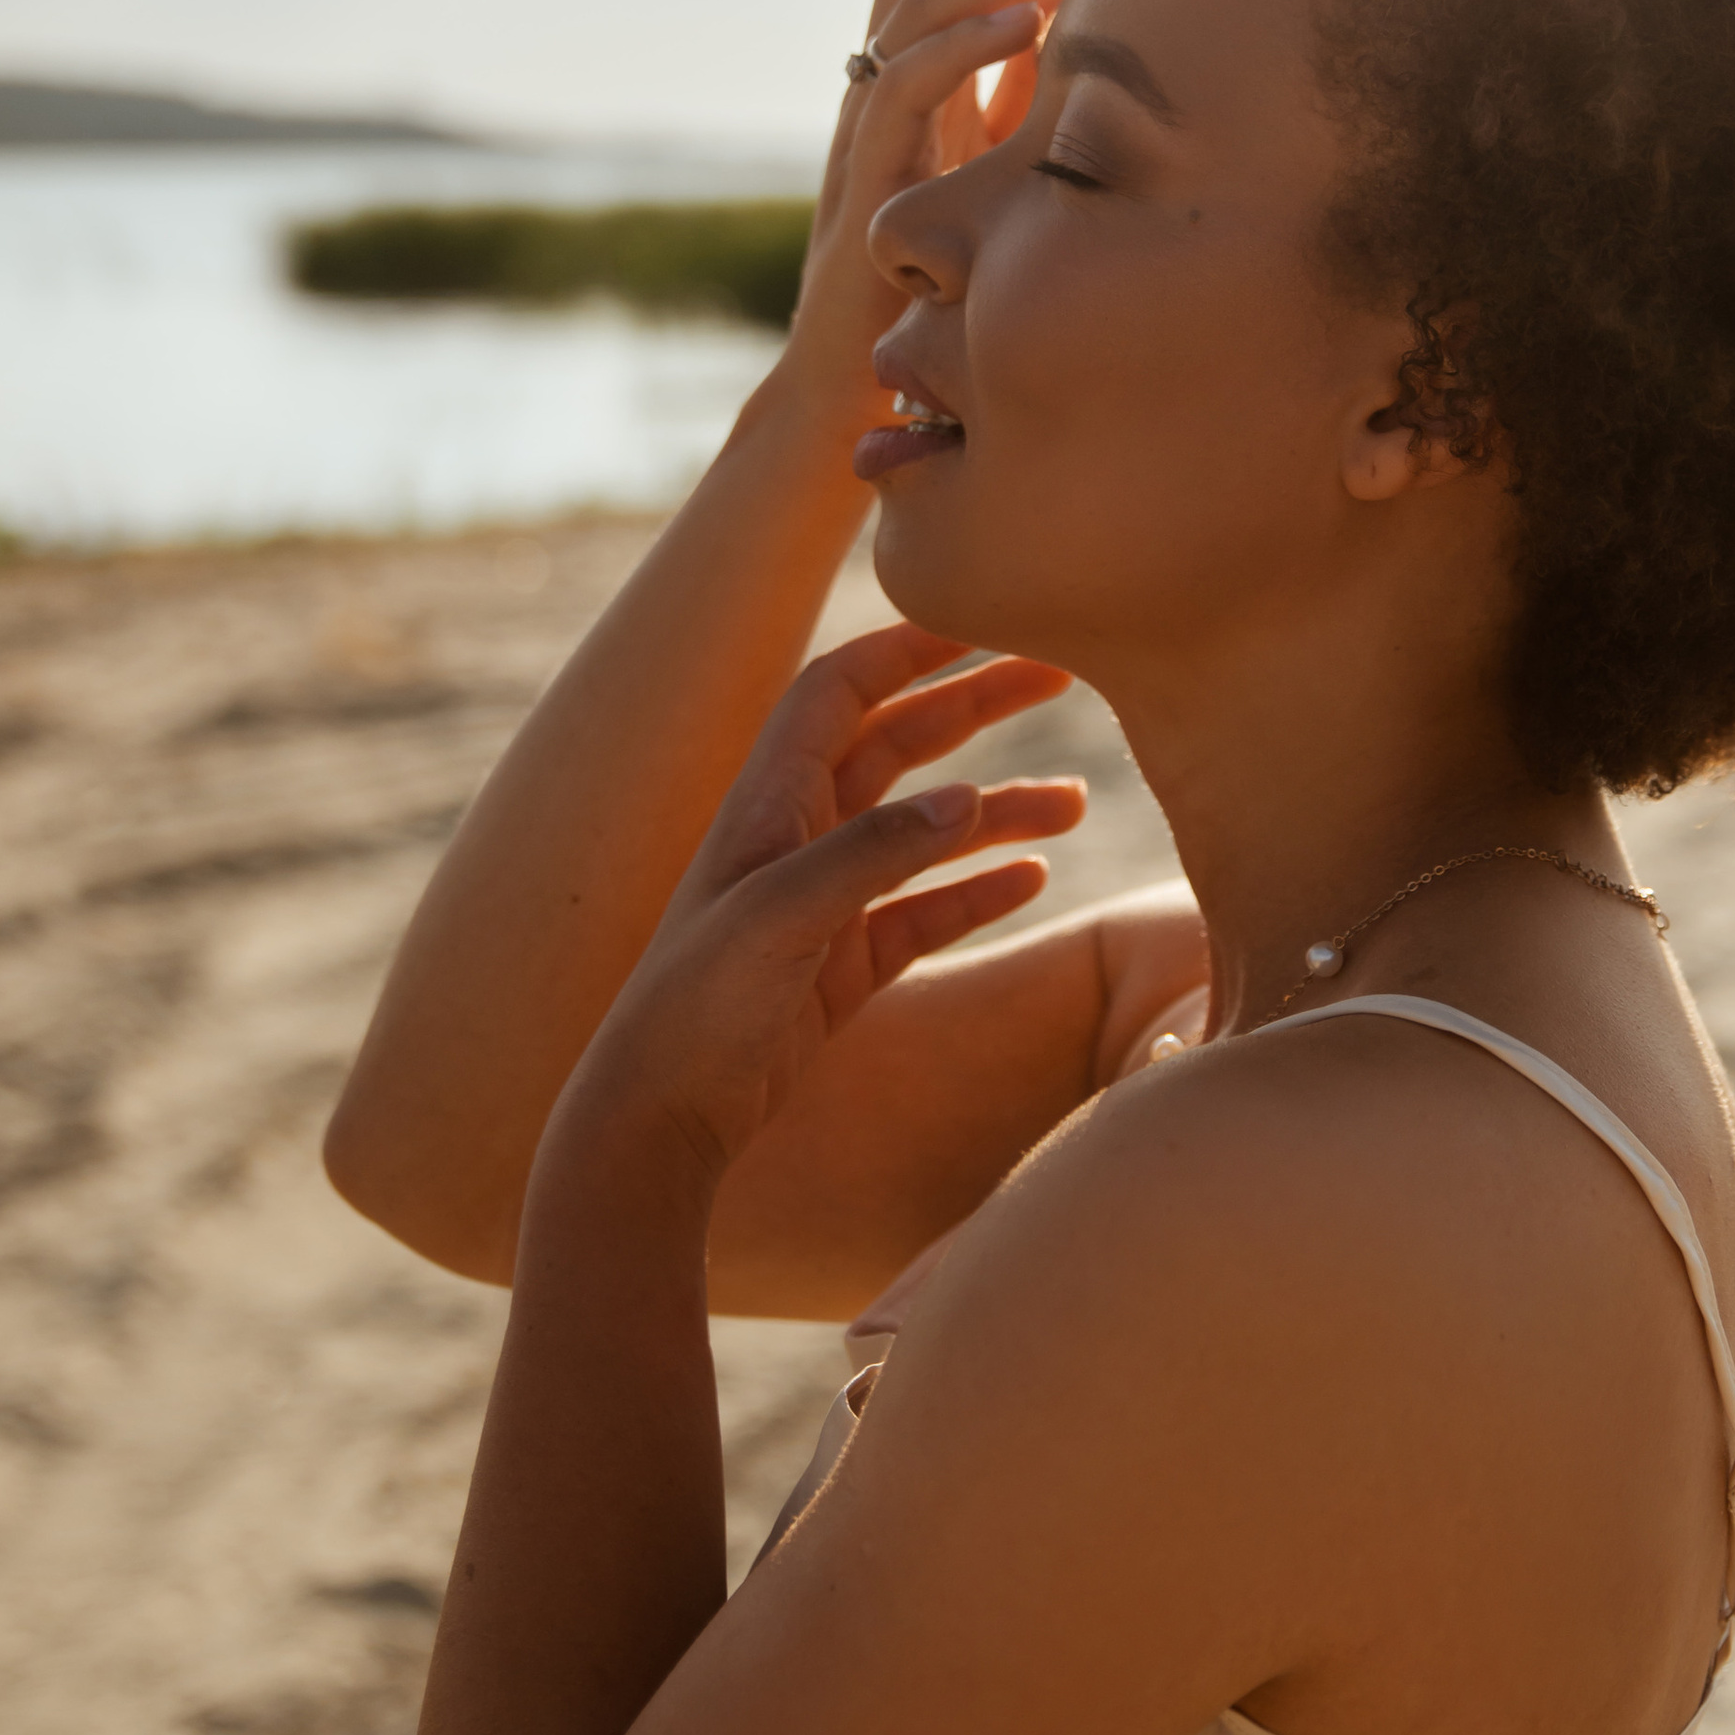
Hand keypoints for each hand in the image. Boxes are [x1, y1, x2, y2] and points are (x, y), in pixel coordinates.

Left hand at [550, 623, 1085, 1186]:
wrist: (657, 1118)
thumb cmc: (696, 1007)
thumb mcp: (779, 918)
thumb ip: (870, 855)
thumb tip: (967, 797)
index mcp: (768, 802)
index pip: (840, 689)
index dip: (907, 647)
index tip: (984, 616)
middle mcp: (796, 838)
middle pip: (899, 744)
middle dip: (975, 707)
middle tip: (1062, 678)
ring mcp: (822, 903)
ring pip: (924, 832)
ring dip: (996, 810)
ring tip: (1077, 805)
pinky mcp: (840, 968)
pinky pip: (924, 913)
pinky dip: (977, 891)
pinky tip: (1033, 881)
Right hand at [777, 0, 1102, 441]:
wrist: (855, 381)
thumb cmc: (924, 281)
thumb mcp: (987, 166)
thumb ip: (1015, 96)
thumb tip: (1071, 30)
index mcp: (902, 61)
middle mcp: (873, 72)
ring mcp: (865, 118)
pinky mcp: (871, 172)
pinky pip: (906, 84)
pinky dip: (967, 43)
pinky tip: (1031, 23)